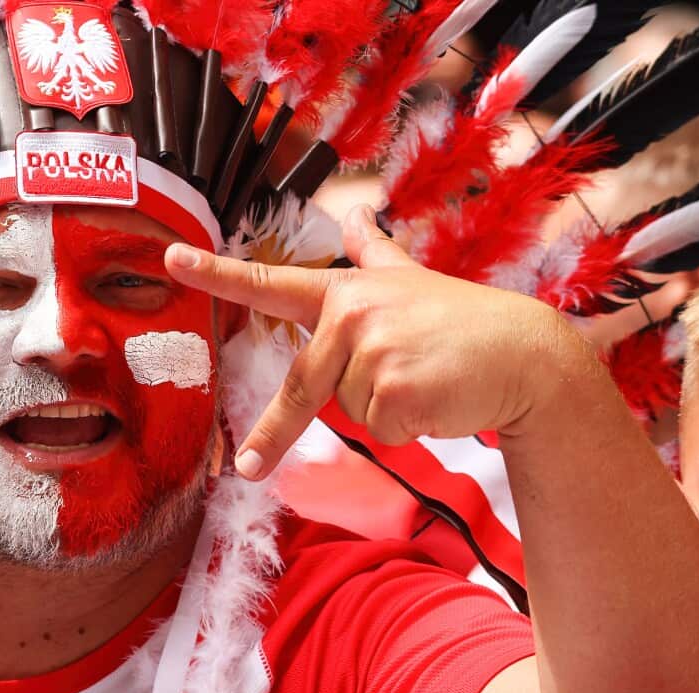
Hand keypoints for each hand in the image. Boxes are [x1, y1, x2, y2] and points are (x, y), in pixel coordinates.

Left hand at [165, 204, 594, 479]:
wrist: (527, 355)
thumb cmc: (464, 323)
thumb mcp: (413, 281)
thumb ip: (374, 256)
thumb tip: (357, 217)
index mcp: (344, 294)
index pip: (270, 283)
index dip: (216, 273)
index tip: (171, 259)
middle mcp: (351, 315)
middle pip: (301, 387)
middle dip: (273, 434)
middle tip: (247, 468)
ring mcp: (371, 351)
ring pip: (347, 413)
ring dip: (383, 411)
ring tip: (424, 380)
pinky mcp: (393, 391)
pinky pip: (378, 432)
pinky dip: (407, 429)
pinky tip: (437, 398)